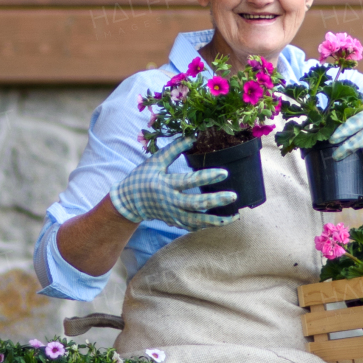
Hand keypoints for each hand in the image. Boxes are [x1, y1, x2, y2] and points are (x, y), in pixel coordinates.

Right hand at [110, 136, 239, 229]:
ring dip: (216, 220)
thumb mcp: (155, 161)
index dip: (206, 177)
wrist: (129, 202)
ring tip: (234, 216)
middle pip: (195, 204)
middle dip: (215, 201)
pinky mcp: (174, 221)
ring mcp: (172, 214)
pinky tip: (221, 222)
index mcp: (165, 184)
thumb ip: (173, 149)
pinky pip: (192, 226)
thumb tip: (192, 136)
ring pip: (196, 220)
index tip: (224, 173)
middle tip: (233, 196)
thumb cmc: (142, 177)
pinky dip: (206, 225)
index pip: (189, 181)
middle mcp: (170, 201)